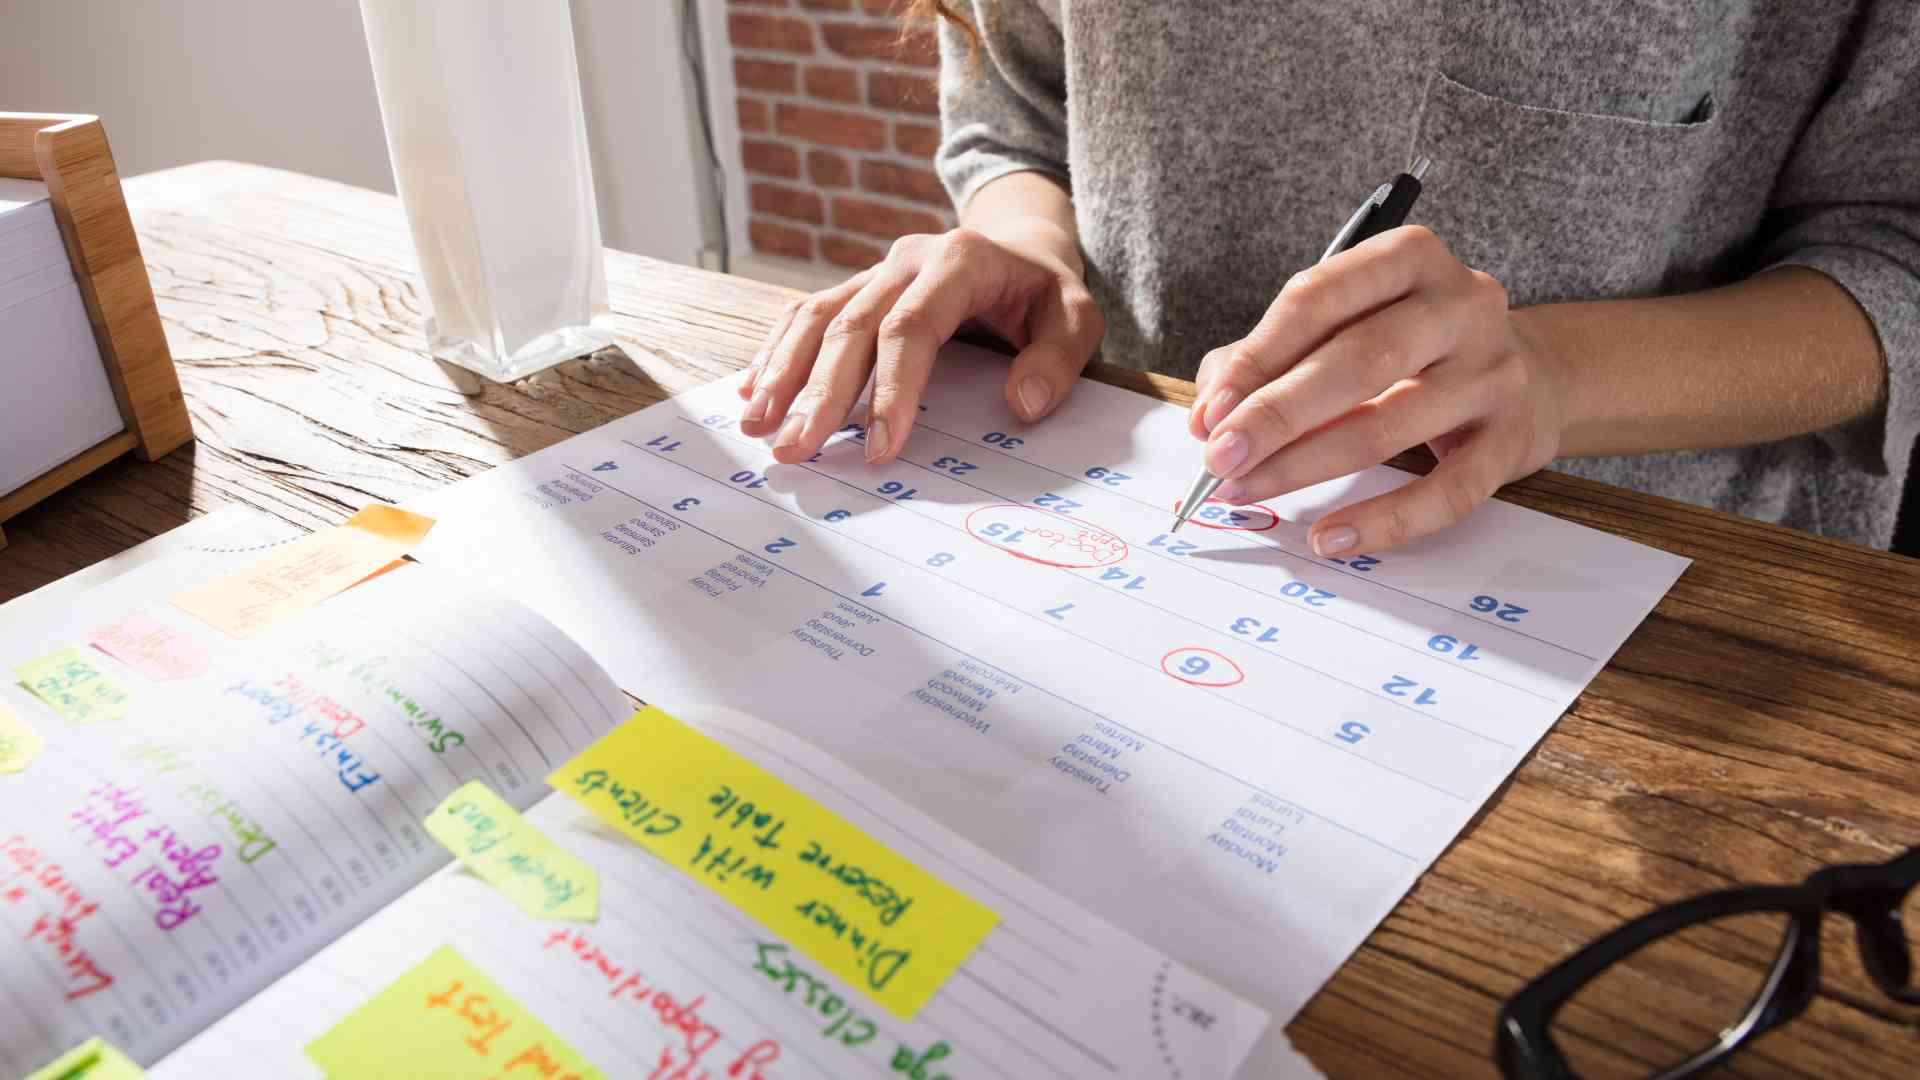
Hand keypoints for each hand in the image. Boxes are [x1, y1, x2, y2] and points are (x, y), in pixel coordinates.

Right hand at [737, 224, 1102, 464]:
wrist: (1021, 248)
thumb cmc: (1045, 293)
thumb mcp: (1078, 317)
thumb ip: (1057, 359)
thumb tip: (1024, 403)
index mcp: (958, 262)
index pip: (911, 327)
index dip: (891, 389)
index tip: (878, 447)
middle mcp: (906, 261)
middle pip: (851, 326)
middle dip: (818, 393)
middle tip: (794, 450)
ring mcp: (875, 271)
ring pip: (817, 317)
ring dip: (783, 373)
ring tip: (756, 426)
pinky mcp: (857, 287)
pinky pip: (807, 314)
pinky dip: (777, 352)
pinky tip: (752, 391)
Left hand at [1187, 226, 1563, 555]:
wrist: (1534, 375)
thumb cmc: (1413, 346)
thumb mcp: (1348, 323)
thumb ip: (1269, 358)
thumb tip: (1210, 416)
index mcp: (1410, 259)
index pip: (1319, 298)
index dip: (1257, 357)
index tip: (1212, 409)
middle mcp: (1461, 305)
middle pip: (1356, 360)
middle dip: (1275, 415)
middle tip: (1219, 457)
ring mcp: (1493, 373)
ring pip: (1388, 425)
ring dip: (1304, 466)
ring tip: (1247, 490)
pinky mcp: (1511, 440)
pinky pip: (1444, 493)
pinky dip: (1382, 520)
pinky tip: (1329, 536)